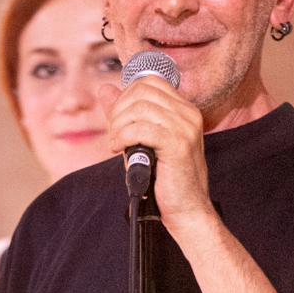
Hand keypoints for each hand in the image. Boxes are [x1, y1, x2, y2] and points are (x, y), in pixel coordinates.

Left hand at [98, 73, 214, 234]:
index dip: (125, 96)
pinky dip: (123, 136)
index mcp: (184, 110)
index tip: (117, 120)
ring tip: (115, 143)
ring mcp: (186, 128)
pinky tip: (118, 149)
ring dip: (119, 125)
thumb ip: (124, 114)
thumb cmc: (164, 179)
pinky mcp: (178, 145)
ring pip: (140, 108)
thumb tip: (105, 89)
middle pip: (143, 91)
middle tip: (114, 133)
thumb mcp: (140, 140)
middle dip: (119, 110)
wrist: (186, 210)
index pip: (150, 82)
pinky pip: (141, 129)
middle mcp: (188, 114)